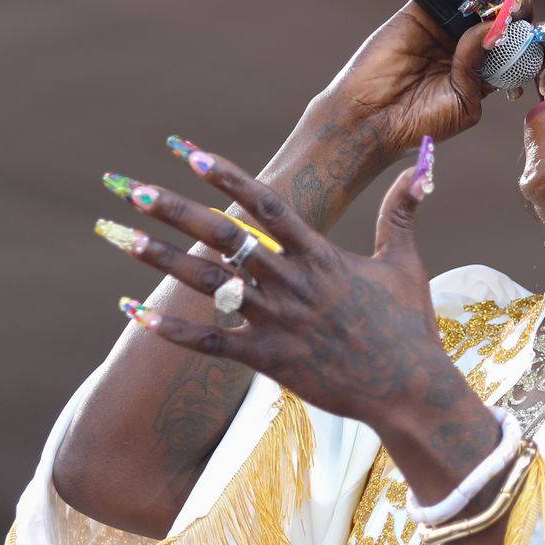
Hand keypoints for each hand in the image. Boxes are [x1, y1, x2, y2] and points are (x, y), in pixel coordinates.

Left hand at [101, 141, 478, 437]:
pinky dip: (171, 329)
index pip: (265, 204)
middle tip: (134, 190)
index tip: (190, 154)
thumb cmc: (409, 328)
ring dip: (162, 258)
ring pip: (208, 284)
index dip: (226, 176)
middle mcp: (292, 283)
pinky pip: (209, 343)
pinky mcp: (268, 359)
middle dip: (175, 210)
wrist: (409, 390)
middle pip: (223, 237)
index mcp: (320, 256)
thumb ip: (402, 214)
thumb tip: (422, 169)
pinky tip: (135, 314)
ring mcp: (277, 322)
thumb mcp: (406, 264)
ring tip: (123, 236)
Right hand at [310, 0, 538, 165]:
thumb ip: (480, 68)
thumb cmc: (419, 122)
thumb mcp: (464, 103)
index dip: (538, 36)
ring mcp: (448, 22)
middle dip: (518, 11)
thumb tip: (490, 28)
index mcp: (487, 70)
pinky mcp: (424, 5)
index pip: (522, 44)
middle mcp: (471, 43)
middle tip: (512, 18)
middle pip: (507, 14)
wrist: (373, 118)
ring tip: (491, 2)